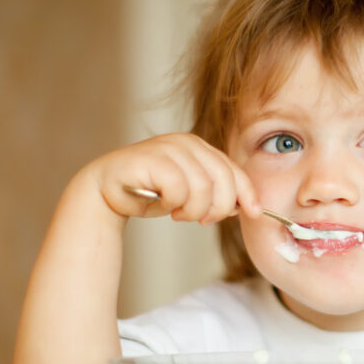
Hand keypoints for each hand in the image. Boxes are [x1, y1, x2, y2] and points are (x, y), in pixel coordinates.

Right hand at [86, 133, 262, 224]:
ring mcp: (169, 147)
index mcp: (201, 148)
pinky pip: (179, 189)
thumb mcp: (191, 194)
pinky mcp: (152, 158)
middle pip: (224, 180)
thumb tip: (249, 207)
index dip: (247, 194)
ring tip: (178, 212)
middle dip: (219, 208)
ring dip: (192, 210)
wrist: (108, 191)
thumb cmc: (151, 192)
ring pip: (202, 188)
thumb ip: (217, 194)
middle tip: (203, 220)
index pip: (234, 171)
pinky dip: (174, 204)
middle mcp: (187, 143)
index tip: (255, 213)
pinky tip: (164, 204)